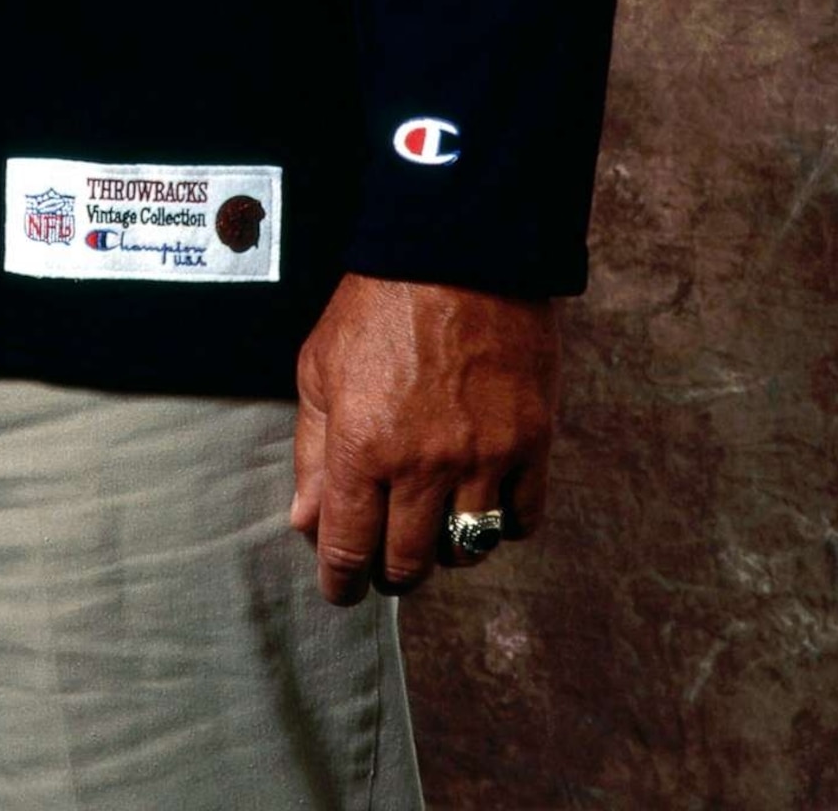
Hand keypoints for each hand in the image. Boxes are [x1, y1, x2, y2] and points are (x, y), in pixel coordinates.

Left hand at [289, 272, 558, 605]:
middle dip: (391, 571)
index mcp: (362, 446)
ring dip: (446, 551)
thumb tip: (306, 522)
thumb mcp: (320, 365)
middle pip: (408, 564)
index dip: (341, 583)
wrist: (456, 249)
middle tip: (386, 557)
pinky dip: (503, 525)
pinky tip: (484, 503)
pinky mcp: (531, 443)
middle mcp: (422, 464)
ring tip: (434, 526)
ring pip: (467, 552)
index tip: (341, 589)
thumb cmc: (379, 303)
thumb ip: (310, 449)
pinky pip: (522, 521)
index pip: (348, 550)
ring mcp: (482, 457)